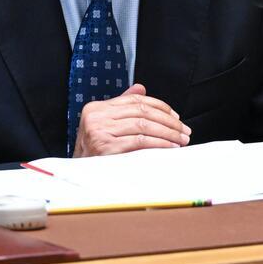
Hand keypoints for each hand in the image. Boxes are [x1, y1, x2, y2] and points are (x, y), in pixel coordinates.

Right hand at [72, 83, 190, 157]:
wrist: (78, 175)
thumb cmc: (95, 152)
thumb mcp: (106, 125)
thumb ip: (122, 106)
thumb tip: (141, 88)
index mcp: (96, 108)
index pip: (135, 100)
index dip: (159, 106)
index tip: (175, 116)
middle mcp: (96, 117)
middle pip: (142, 111)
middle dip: (168, 121)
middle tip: (183, 129)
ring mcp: (99, 132)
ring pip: (143, 125)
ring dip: (167, 132)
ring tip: (180, 139)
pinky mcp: (106, 148)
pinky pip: (140, 141)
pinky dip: (159, 143)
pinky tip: (169, 147)